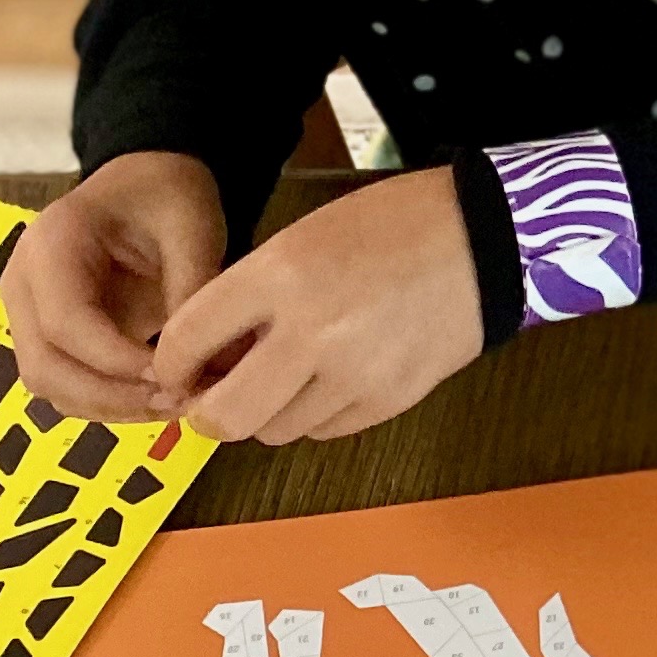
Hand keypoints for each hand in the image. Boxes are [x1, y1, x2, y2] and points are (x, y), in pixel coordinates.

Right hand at [4, 152, 226, 417]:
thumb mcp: (192, 228)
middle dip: (111, 396)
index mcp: (52, 243)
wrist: (143, 186)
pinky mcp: (45, 336)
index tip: (175, 378)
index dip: (117, 362)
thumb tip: (203, 365)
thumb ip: (194, 291)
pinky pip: (64, 384)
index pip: (66, 322)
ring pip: (49, 385)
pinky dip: (106, 402)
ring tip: (174, 404)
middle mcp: (23, 282)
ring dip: (109, 407)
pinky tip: (156, 399)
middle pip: (44, 365)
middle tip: (179, 402)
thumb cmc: (166, 197)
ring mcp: (27, 313)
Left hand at [148, 169, 486, 443]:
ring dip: (265, 411)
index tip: (176, 369)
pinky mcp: (389, 400)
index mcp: (280, 275)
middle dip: (206, 414)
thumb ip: (250, 296)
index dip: (169, 365)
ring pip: (273, 430)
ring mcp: (355, 374)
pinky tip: (330, 378)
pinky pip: (324, 430)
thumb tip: (210, 359)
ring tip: (285, 377)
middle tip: (212, 397)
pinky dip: (314, 413)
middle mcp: (312, 331)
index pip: (187, 342)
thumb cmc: (391, 227)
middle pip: (224, 415)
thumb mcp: (302, 237)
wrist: (487, 240)